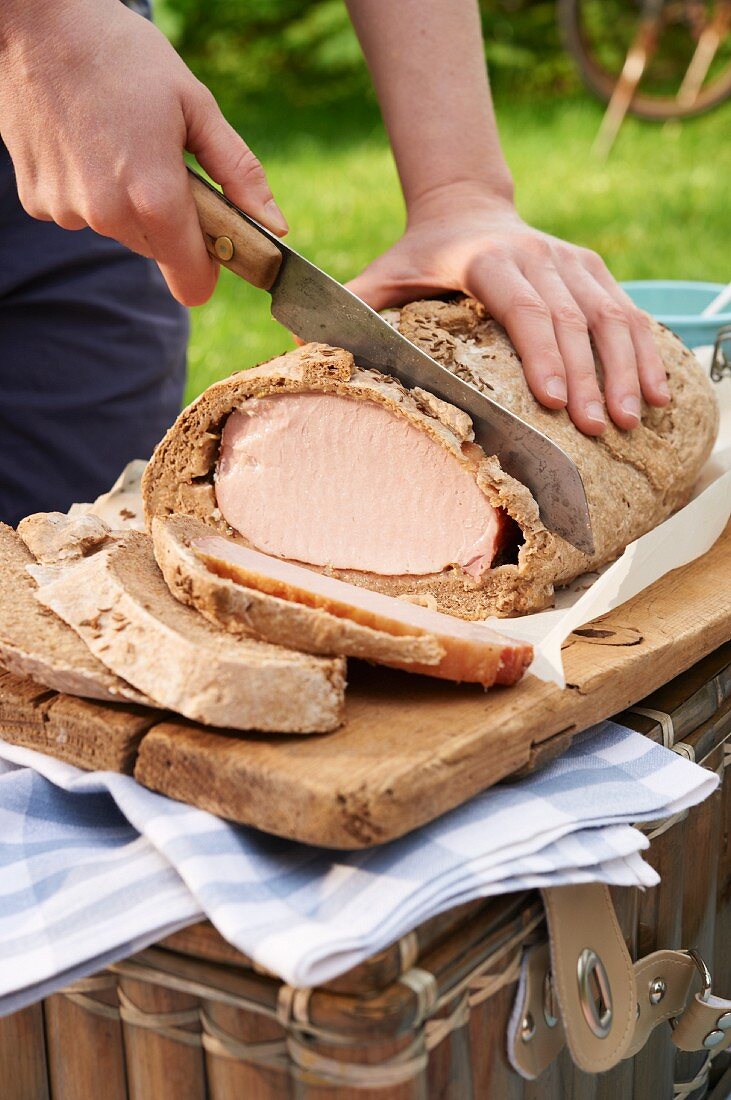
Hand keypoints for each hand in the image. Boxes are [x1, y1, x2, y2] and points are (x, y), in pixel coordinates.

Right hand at [0, 0, 287, 305]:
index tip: (215, 242)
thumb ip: (238, 172)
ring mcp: (68, 210)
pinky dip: (88, 189)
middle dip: (169, 220)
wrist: (36, 22)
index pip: (192, 283)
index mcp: (155, 198)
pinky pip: (80, 213)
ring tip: (116, 141)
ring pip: (119, 230)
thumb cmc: (123, 56)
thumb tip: (275, 224)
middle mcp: (108, 215)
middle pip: (158, 251)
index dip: (209, 267)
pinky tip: (83, 142)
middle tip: (160, 160)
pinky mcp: (37, 201)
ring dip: (127, 202)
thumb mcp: (195, 105)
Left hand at [346, 185, 669, 433]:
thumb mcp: (382, 274)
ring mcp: (572, 261)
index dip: (542, 350)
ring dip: (625, 369)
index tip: (554, 399)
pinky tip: (657, 395)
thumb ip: (348, 309)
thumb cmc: (420, 256)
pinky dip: (645, 353)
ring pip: (610, 315)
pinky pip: (628, 313)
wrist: (466, 206)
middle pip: (572, 317)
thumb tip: (297, 349)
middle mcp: (539, 255)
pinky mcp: (594, 271)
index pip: (524, 305)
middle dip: (588, 376)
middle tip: (596, 427)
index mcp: (488, 258)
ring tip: (632, 419)